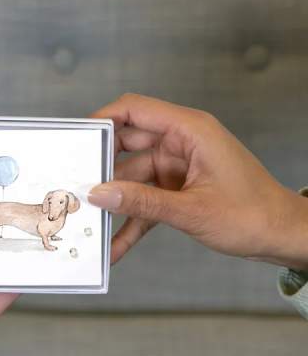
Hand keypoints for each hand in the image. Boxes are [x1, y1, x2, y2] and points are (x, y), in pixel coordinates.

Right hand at [89, 94, 307, 269]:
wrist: (282, 237)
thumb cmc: (253, 214)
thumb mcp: (191, 210)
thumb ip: (141, 202)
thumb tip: (99, 195)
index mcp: (189, 131)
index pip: (135, 109)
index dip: (102, 119)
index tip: (77, 139)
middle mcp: (180, 144)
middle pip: (127, 146)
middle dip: (101, 167)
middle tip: (73, 185)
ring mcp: (177, 168)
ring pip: (132, 179)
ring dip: (114, 203)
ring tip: (89, 223)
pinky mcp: (177, 190)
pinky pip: (145, 202)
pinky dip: (132, 221)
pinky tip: (115, 245)